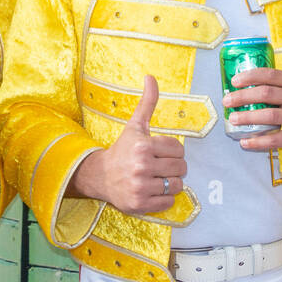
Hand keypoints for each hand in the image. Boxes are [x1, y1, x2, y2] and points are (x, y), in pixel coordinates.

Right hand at [69, 74, 185, 213]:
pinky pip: (169, 202)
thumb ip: (147, 103)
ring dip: (171, 183)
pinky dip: (165, 198)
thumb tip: (150, 77)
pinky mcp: (140, 204)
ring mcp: (140, 187)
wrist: (100, 176)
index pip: (178, 149)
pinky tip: (152, 190)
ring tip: (158, 178)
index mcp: (143, 146)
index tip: (162, 153)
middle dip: (175, 167)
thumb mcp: (135, 126)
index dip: (173, 151)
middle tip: (161, 166)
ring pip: (177, 185)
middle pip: (181, 168)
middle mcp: (141, 166)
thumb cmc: (122, 150)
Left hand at [224, 67, 281, 178]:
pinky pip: (274, 139)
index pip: (271, 75)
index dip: (251, 76)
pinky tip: (245, 142)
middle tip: (228, 101)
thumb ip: (278, 88)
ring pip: (269, 116)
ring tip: (233, 119)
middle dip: (243, 96)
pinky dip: (257, 141)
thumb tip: (243, 88)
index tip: (234, 81)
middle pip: (267, 94)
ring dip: (248, 117)